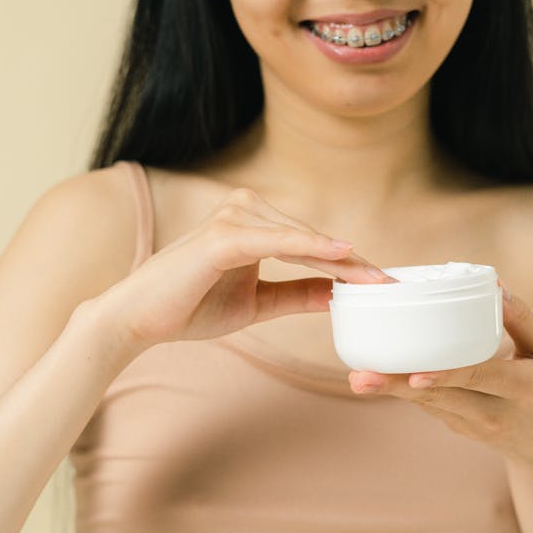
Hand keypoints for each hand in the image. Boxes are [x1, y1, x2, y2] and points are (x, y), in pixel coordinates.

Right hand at [97, 187, 396, 354]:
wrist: (138, 320)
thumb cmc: (189, 308)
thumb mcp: (256, 304)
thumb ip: (295, 294)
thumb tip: (338, 295)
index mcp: (253, 226)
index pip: (312, 245)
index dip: (351, 266)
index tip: (385, 284)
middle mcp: (245, 212)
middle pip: (314, 239)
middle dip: (355, 264)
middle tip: (394, 284)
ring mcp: (233, 220)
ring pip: (302, 239)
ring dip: (342, 260)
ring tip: (377, 280)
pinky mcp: (222, 237)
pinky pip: (277, 241)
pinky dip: (309, 247)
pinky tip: (341, 256)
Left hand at [348, 282, 532, 468]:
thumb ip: (525, 321)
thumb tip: (494, 284)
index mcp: (525, 390)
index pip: (481, 379)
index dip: (447, 376)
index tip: (415, 372)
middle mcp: (495, 413)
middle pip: (441, 398)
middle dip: (398, 388)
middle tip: (361, 378)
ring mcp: (474, 426)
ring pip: (428, 405)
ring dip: (391, 391)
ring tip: (358, 378)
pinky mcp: (459, 428)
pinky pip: (430, 405)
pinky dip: (405, 390)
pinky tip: (376, 377)